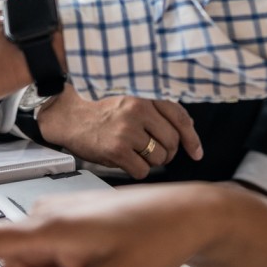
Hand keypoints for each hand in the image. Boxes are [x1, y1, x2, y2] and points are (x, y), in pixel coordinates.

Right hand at [35, 89, 202, 177]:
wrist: (68, 116)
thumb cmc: (101, 111)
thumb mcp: (131, 102)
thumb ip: (158, 111)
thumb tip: (190, 128)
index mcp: (145, 96)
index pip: (179, 117)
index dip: (192, 138)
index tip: (197, 152)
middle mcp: (138, 110)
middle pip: (172, 142)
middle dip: (167, 153)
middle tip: (155, 153)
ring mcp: (127, 130)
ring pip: (159, 158)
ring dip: (152, 162)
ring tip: (135, 154)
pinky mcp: (116, 149)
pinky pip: (142, 170)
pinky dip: (137, 170)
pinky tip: (125, 161)